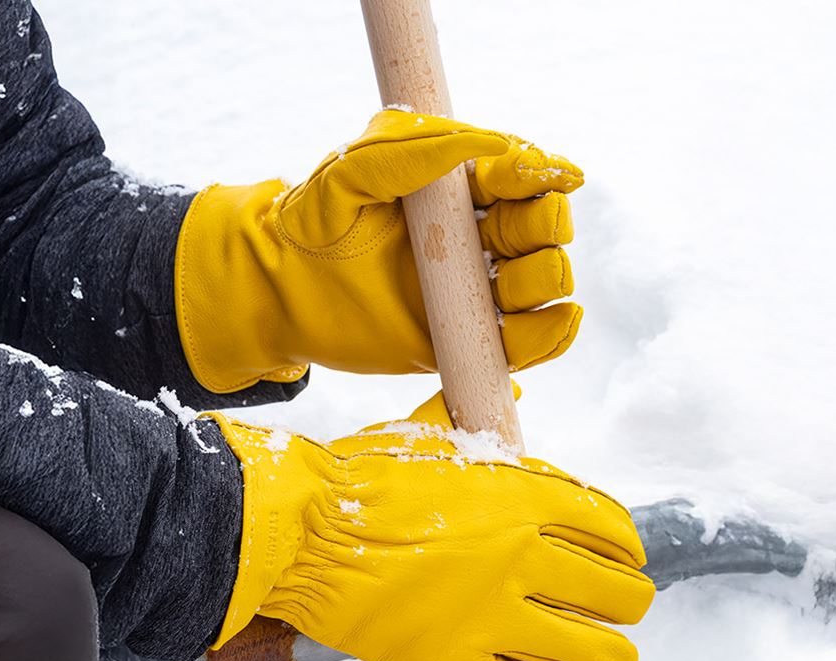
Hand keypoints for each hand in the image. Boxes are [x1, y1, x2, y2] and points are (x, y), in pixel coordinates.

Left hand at [176, 110, 583, 392]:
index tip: (533, 177)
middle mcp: (475, 237)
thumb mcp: (352, 171)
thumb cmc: (313, 224)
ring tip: (509, 286)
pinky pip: (531, 341)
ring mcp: (475, 290)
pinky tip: (554, 319)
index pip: (520, 176)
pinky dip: (553, 333)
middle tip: (502, 237)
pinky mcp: (468, 340)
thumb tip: (496, 144)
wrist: (281, 294)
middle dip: (543, 227)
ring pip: (546, 280)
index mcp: (457, 188)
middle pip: (543, 226)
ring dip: (546, 279)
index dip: (538, 174)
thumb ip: (414, 149)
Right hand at [208, 393, 654, 660]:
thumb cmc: (357, 477)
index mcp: (521, 494)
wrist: (301, 529)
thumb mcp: (427, 434)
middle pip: (620, 594)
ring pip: (599, 655)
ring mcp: (493, 614)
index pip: (611, 527)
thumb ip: (479, 424)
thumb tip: (514, 394)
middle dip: (626, 604)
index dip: (628, 549)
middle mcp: (522, 555)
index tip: (623, 560)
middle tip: (610, 611)